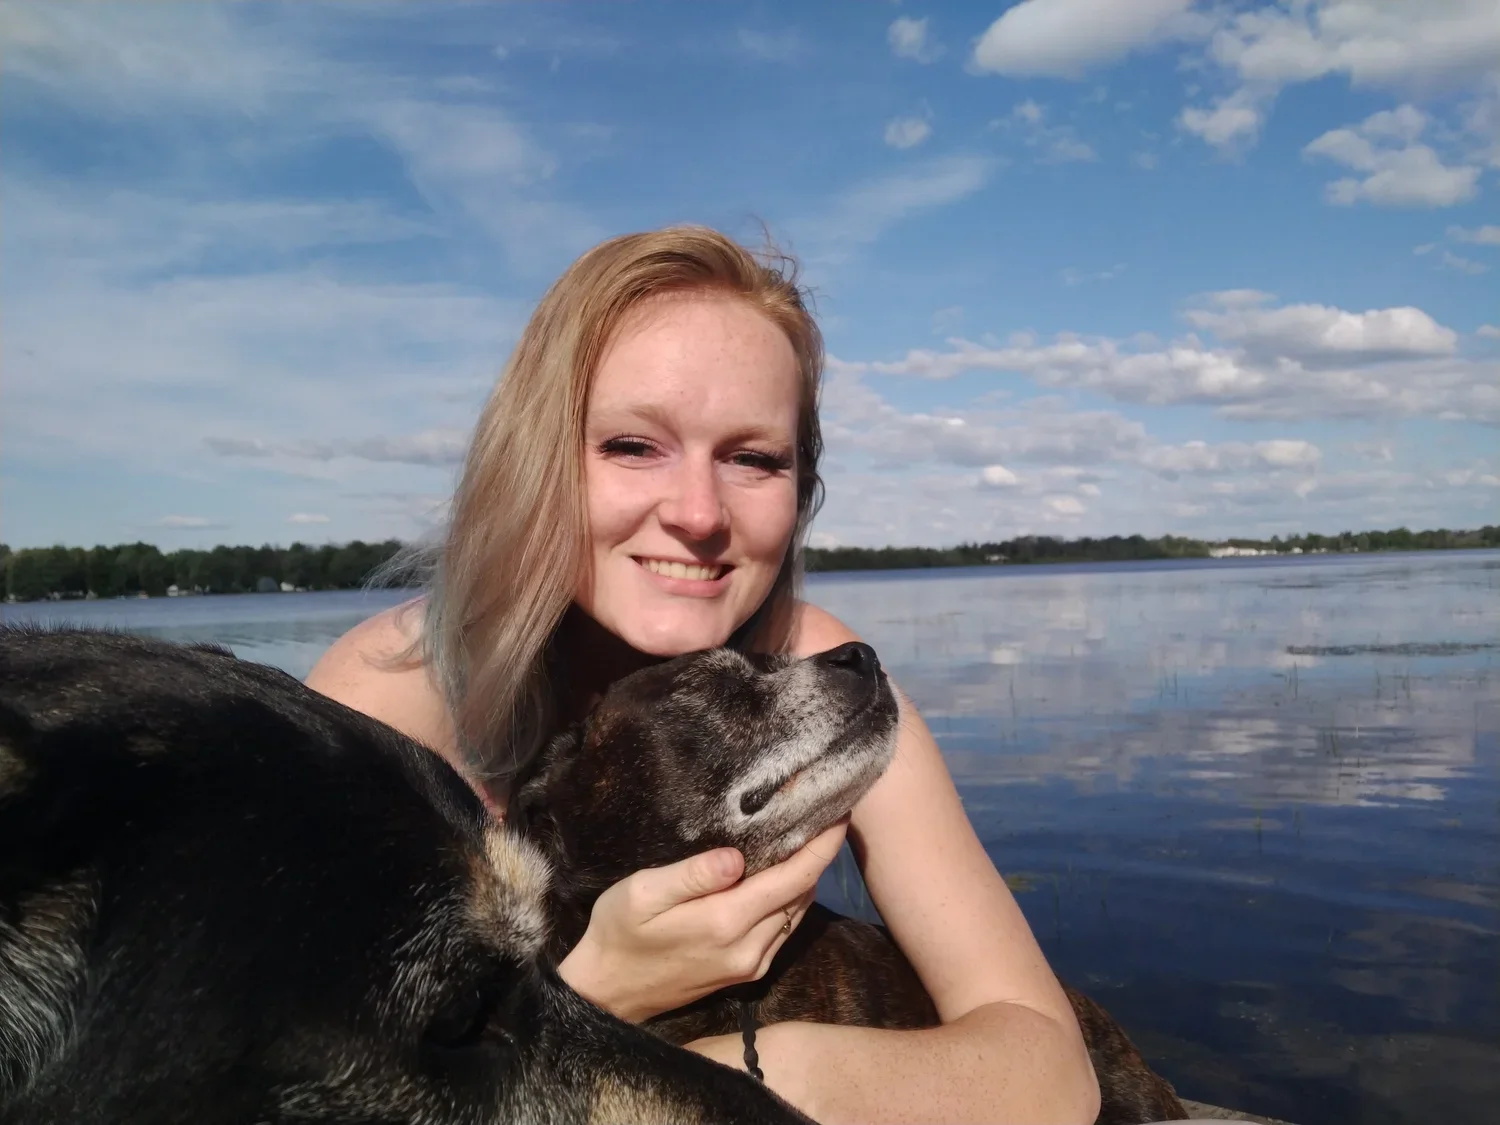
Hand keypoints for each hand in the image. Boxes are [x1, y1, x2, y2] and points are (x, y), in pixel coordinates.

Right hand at [557, 819, 848, 1022]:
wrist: (608, 992)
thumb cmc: (618, 933)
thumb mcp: (641, 893)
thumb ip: (692, 876)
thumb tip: (737, 857)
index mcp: (726, 922)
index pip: (793, 879)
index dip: (822, 846)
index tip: (840, 814)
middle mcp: (750, 948)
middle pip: (802, 895)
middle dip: (818, 856)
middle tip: (823, 815)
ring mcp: (751, 965)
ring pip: (797, 914)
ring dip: (806, 878)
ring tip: (809, 838)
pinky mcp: (747, 973)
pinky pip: (784, 929)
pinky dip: (791, 899)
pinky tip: (783, 876)